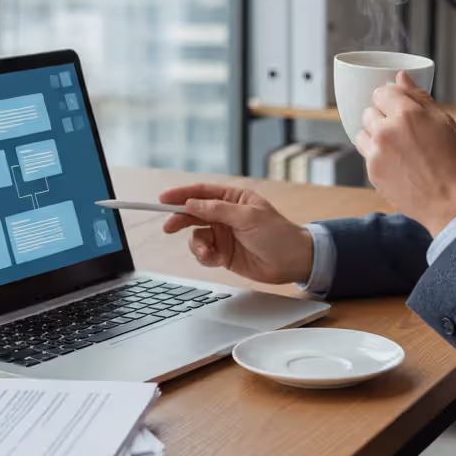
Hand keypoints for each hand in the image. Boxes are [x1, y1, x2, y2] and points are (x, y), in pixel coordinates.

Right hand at [159, 184, 313, 284]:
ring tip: (206, 252)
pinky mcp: (223, 253)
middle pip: (193, 213)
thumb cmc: (277, 234)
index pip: (202, 192)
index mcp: (233, 198)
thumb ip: (217, 210)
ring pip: (196, 236)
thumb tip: (191, 204)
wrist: (292, 262)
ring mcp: (223, 234)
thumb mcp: (248, 217)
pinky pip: (203, 252)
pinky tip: (214, 259)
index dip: (181, 194)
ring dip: (196, 245)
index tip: (163, 198)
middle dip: (180, 220)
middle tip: (168, 227)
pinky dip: (204, 256)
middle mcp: (225, 214)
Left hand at [356, 71, 455, 236]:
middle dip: (382, 118)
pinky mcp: (372, 172)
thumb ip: (419, 97)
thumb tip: (401, 77)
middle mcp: (386, 130)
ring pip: (363, 133)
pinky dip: (377, 156)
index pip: (382, 92)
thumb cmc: (455, 164)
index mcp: (406, 113)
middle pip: (369, 112)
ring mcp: (376, 152)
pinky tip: (397, 164)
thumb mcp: (444, 122)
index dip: (390, 99)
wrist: (452, 203)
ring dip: (375, 137)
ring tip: (398, 149)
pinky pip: (366, 155)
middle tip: (403, 133)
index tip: (398, 108)